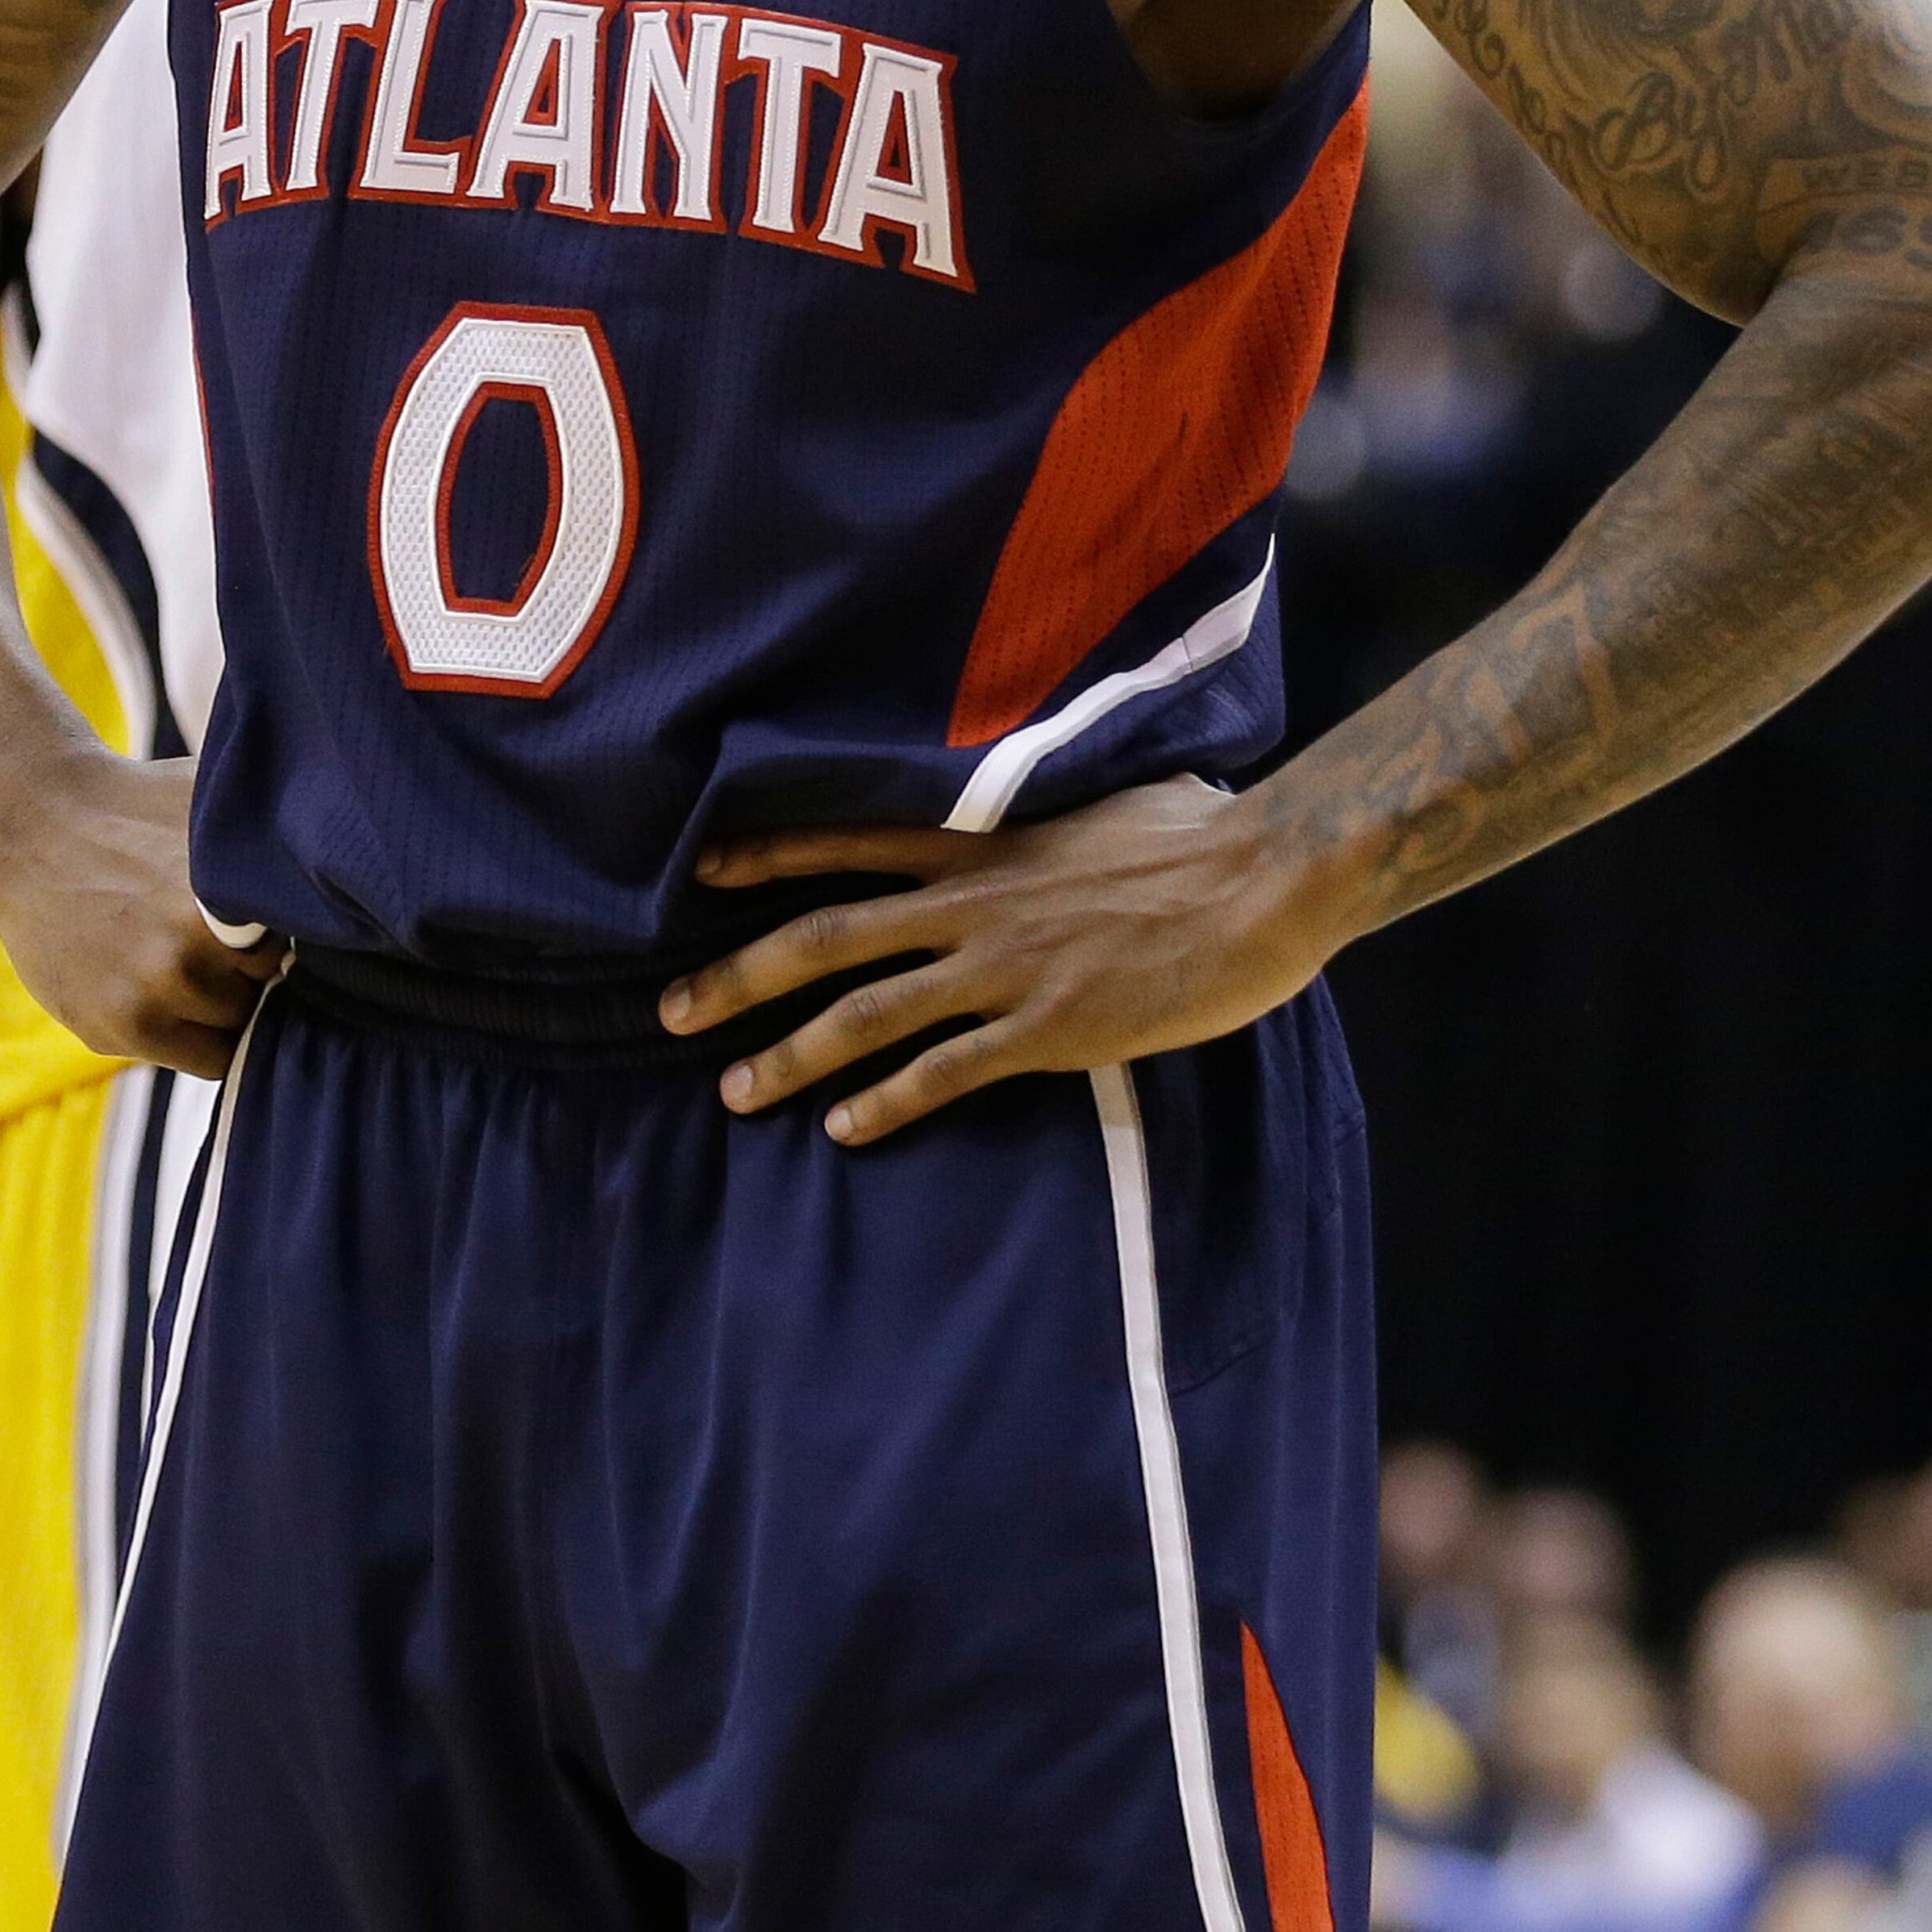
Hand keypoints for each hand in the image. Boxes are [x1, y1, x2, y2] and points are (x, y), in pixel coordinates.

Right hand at [0, 743, 279, 1078]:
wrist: (34, 828)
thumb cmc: (137, 805)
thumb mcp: (210, 801)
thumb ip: (270, 836)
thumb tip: (343, 849)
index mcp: (225, 901)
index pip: (297, 952)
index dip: (291, 938)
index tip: (277, 923)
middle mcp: (187, 956)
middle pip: (265, 991)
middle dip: (256, 971)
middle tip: (232, 939)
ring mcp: (147, 997)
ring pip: (231, 1028)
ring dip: (225, 1003)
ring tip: (196, 957)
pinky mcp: (113, 1028)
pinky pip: (196, 1058)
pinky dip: (195, 1032)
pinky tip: (173, 986)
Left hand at [660, 776, 1334, 1145]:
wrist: (1260, 880)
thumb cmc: (1198, 833)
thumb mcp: (1102, 800)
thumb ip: (1050, 815)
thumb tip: (1052, 807)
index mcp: (983, 843)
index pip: (849, 841)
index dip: (770, 856)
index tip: (701, 871)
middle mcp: (973, 903)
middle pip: (826, 937)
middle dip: (740, 977)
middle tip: (671, 1012)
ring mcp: (1004, 969)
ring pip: (867, 1015)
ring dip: (792, 1055)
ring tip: (734, 1091)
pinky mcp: (1047, 1029)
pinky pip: (947, 1073)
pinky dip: (888, 1103)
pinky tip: (846, 1131)